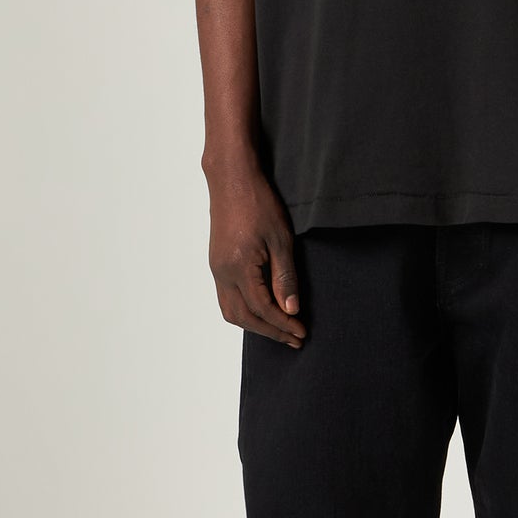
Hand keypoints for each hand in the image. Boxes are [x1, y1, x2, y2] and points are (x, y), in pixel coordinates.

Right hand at [203, 151, 305, 347]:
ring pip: (230, 311)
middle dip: (270, 331)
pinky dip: (243, 312)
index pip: (262, 308)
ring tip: (279, 330)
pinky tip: (261, 311)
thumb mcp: (281, 239)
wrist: (231, 179)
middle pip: (243, 317)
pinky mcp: (216, 263)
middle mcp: (222, 272)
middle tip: (294, 339)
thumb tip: (291, 309)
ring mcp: (216, 269)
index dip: (283, 324)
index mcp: (239, 267)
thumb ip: (285, 277)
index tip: (302, 333)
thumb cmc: (258, 203)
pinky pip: (226, 298)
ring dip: (254, 325)